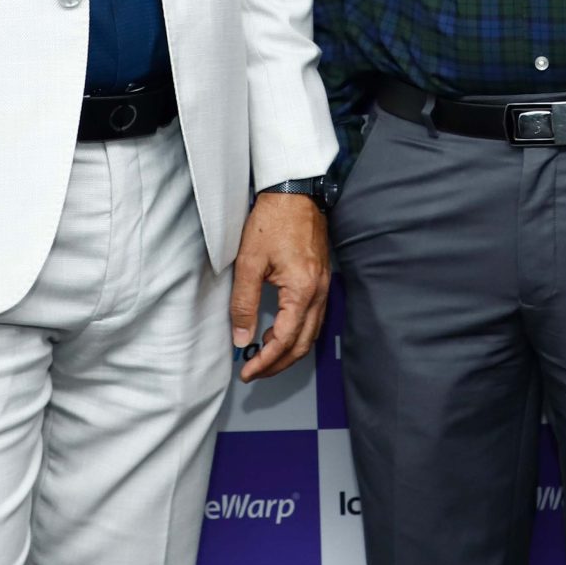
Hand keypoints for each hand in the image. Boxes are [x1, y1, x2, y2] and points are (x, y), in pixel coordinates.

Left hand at [231, 193, 329, 381]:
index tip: (247, 372)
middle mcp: (319, 292)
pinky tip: (279, 331)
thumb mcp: (249, 262)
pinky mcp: (321, 279)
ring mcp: (323, 286)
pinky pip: (314, 318)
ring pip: (311, 333)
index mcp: (302, 291)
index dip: (266, 362)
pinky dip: (297, 333)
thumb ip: (243, 303)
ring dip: (289, 350)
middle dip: (279, 364)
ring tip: (263, 355)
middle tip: (254, 371)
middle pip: (304, 344)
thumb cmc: (272, 221)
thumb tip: (241, 338)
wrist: (295, 192)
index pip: (286, 341)